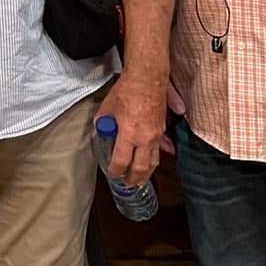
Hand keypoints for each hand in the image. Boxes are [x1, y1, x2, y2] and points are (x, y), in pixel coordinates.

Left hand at [99, 70, 166, 186]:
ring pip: (153, 162)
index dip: (116, 171)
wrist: (147, 80)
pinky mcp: (162, 131)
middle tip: (128, 184)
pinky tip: (154, 162)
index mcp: (129, 134)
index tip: (113, 174)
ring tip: (141, 179)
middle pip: (141, 168)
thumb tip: (102, 132)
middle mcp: (145, 139)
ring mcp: (156, 136)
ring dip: (147, 173)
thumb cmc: (127, 91)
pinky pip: (160, 150)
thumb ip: (103, 123)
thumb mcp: (107, 107)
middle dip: (134, 179)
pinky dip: (156, 158)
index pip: (122, 161)